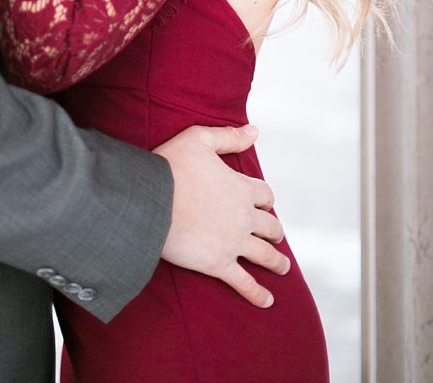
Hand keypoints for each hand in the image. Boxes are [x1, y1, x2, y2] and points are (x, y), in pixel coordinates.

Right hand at [155, 124, 288, 306]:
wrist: (149, 203)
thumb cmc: (170, 168)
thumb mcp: (199, 140)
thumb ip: (228, 136)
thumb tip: (254, 131)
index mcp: (242, 188)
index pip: (265, 195)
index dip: (266, 200)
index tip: (264, 205)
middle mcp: (244, 216)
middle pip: (270, 226)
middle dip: (274, 231)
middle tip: (276, 237)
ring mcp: (234, 242)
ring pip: (264, 255)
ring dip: (276, 261)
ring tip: (283, 268)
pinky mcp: (218, 264)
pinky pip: (244, 282)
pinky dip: (257, 293)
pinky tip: (267, 301)